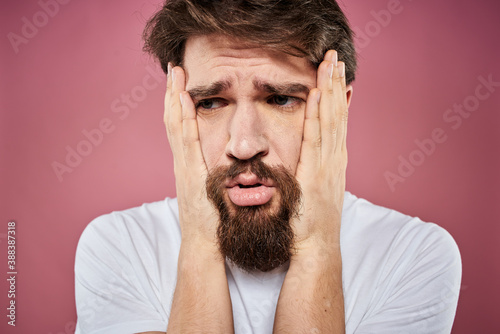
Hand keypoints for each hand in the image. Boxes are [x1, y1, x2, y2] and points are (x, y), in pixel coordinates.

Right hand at [164, 64, 218, 246]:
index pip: (182, 126)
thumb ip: (218, 171)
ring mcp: (184, 166)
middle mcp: (183, 161)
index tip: (181, 81)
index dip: (179, 103)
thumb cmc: (213, 218)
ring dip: (174, 98)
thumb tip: (230, 158)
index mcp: (189, 163)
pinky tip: (184, 100)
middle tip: (173, 67)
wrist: (204, 242)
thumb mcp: (215, 189)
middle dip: (172, 93)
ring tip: (175, 74)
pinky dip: (183, 119)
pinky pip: (186, 140)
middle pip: (174, 120)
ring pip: (176, 125)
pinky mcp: (190, 172)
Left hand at [293, 50, 348, 250]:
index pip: (337, 121)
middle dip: (336, 83)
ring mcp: (327, 165)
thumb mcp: (315, 188)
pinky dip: (317, 116)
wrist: (315, 247)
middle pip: (336, 114)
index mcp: (332, 160)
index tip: (337, 74)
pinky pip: (315, 139)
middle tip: (335, 57)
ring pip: (330, 120)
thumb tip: (310, 153)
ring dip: (330, 90)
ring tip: (330, 65)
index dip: (337, 96)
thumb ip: (314, 168)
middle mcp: (334, 158)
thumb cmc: (311, 220)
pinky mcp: (315, 174)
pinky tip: (315, 95)